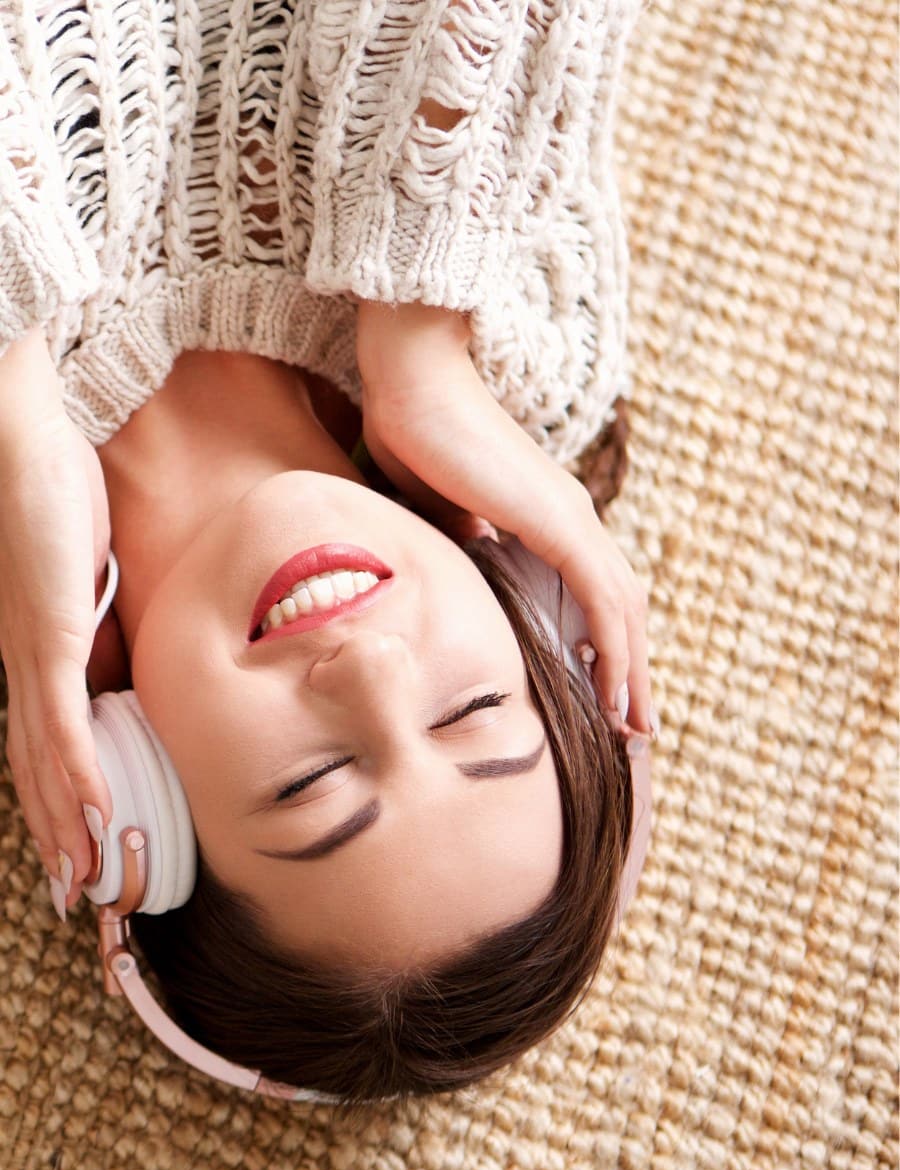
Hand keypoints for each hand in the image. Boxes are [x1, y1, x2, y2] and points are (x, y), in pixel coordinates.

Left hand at [0, 331, 112, 911]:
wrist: (29, 426)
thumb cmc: (55, 492)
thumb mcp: (88, 576)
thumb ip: (104, 627)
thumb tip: (131, 667)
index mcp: (30, 652)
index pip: (40, 745)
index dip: (55, 804)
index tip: (78, 850)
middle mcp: (20, 663)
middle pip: (35, 768)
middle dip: (58, 836)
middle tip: (78, 896)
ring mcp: (31, 652)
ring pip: (45, 758)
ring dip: (68, 824)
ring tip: (87, 878)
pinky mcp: (49, 633)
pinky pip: (65, 718)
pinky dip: (82, 771)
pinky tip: (96, 812)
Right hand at [356, 301, 655, 735]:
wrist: (412, 377)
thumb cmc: (413, 430)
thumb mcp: (437, 507)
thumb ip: (460, 539)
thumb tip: (470, 561)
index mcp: (546, 516)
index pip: (589, 592)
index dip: (600, 644)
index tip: (598, 693)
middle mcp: (572, 518)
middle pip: (619, 607)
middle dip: (630, 670)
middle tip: (634, 726)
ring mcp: (571, 519)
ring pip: (622, 610)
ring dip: (632, 671)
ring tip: (633, 727)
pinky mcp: (559, 522)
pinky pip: (602, 598)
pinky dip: (614, 648)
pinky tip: (614, 691)